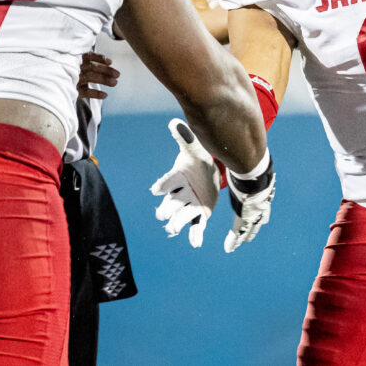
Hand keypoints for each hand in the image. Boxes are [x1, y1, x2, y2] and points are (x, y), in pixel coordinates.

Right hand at [77, 52, 119, 98]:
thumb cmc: (74, 72)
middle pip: (92, 67)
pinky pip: (85, 92)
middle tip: (117, 74)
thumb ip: (94, 61)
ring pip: (90, 77)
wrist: (55, 84)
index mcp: (77, 59)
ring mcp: (73, 79)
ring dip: (104, 79)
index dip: (100, 58)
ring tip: (115, 83)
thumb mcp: (81, 63)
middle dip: (106, 70)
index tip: (110, 62)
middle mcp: (75, 67)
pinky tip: (105, 95)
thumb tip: (109, 62)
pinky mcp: (73, 90)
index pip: (89, 56)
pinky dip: (95, 93)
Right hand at [149, 119, 218, 247]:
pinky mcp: (200, 214)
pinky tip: (196, 243)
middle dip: (166, 209)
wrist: (210, 172)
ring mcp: (190, 205)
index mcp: (177, 178)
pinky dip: (195, 235)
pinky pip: (197, 226)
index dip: (162, 185)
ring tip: (172, 230)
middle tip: (163, 215)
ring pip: (181, 216)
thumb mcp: (193, 149)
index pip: (168, 182)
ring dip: (176, 223)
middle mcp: (180, 194)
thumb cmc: (196, 160)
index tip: (156, 190)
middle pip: (171, 203)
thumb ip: (185, 138)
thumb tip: (174, 122)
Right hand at [224, 151, 273, 252]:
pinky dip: (233, 241)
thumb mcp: (253, 159)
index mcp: (262, 192)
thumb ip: (249, 153)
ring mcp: (253, 212)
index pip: (261, 204)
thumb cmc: (253, 161)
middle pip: (259, 219)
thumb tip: (249, 135)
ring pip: (248, 228)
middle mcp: (261, 204)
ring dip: (243, 236)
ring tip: (239, 244)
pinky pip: (237, 232)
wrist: (254, 170)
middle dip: (254, 227)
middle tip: (251, 234)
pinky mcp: (244, 217)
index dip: (259, 210)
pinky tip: (229, 248)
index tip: (259, 215)